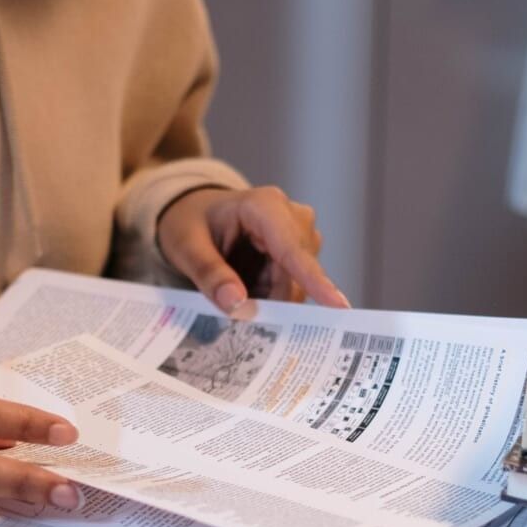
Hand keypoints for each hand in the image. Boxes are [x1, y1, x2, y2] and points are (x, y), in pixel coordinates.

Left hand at [156, 186, 349, 314]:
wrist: (195, 214)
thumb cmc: (190, 223)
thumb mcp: (187, 247)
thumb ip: (210, 275)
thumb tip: (238, 305)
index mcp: (264, 206)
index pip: (292, 249)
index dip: (315, 281)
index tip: (339, 306)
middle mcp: (292, 217)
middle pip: (295, 275)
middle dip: (270, 301)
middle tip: (238, 321)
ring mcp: (300, 235)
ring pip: (295, 285)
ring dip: (267, 299)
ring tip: (234, 294)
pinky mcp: (299, 253)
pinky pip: (291, 287)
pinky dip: (268, 297)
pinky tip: (247, 292)